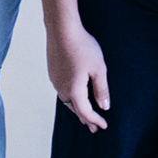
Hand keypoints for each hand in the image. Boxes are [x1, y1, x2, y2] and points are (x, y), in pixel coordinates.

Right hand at [46, 16, 109, 132]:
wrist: (62, 29)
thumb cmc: (83, 47)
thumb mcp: (98, 69)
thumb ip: (101, 89)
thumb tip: (104, 107)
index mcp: (74, 90)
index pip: (86, 112)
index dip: (96, 120)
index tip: (104, 126)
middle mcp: (62, 88)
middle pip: (75, 109)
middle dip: (86, 118)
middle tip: (93, 127)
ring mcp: (55, 80)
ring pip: (67, 100)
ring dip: (76, 108)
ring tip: (84, 113)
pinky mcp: (53, 72)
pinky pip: (62, 90)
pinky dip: (71, 97)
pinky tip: (74, 93)